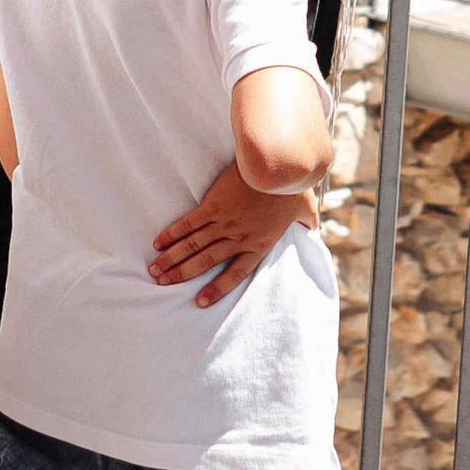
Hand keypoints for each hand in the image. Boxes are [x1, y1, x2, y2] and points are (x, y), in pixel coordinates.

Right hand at [150, 160, 318, 308]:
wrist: (280, 167)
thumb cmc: (294, 185)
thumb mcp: (306, 208)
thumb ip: (308, 221)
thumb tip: (314, 226)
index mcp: (259, 243)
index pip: (235, 273)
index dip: (217, 288)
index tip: (200, 301)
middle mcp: (238, 238)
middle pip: (206, 262)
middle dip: (183, 274)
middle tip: (163, 284)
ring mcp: (224, 222)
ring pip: (193, 246)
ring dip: (172, 258)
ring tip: (155, 270)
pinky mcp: (213, 205)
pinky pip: (189, 224)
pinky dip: (173, 234)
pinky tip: (159, 242)